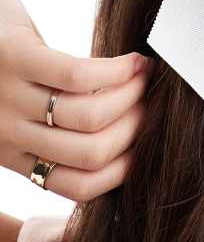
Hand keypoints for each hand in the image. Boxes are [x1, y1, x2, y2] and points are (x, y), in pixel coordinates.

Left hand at [0, 0, 151, 201]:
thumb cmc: (3, 67)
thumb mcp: (22, 111)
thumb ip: (59, 131)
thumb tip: (129, 136)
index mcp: (14, 155)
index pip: (80, 186)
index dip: (125, 168)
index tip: (145, 140)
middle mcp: (7, 135)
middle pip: (92, 153)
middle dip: (137, 129)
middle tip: (150, 103)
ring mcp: (7, 97)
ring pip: (90, 117)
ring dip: (133, 96)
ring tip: (145, 78)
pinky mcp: (12, 55)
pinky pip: (78, 75)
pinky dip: (118, 71)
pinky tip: (134, 61)